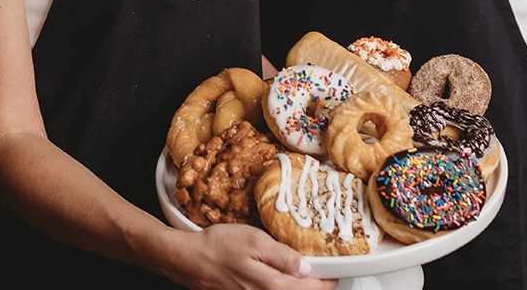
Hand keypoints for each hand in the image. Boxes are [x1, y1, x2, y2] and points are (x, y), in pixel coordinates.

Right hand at [154, 223, 336, 289]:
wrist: (189, 260)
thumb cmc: (217, 247)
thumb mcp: (253, 241)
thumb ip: (282, 256)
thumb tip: (306, 267)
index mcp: (273, 285)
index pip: (312, 288)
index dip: (329, 279)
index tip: (337, 268)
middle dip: (317, 284)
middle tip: (326, 268)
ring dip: (299, 285)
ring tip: (305, 270)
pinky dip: (283, 285)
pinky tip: (282, 273)